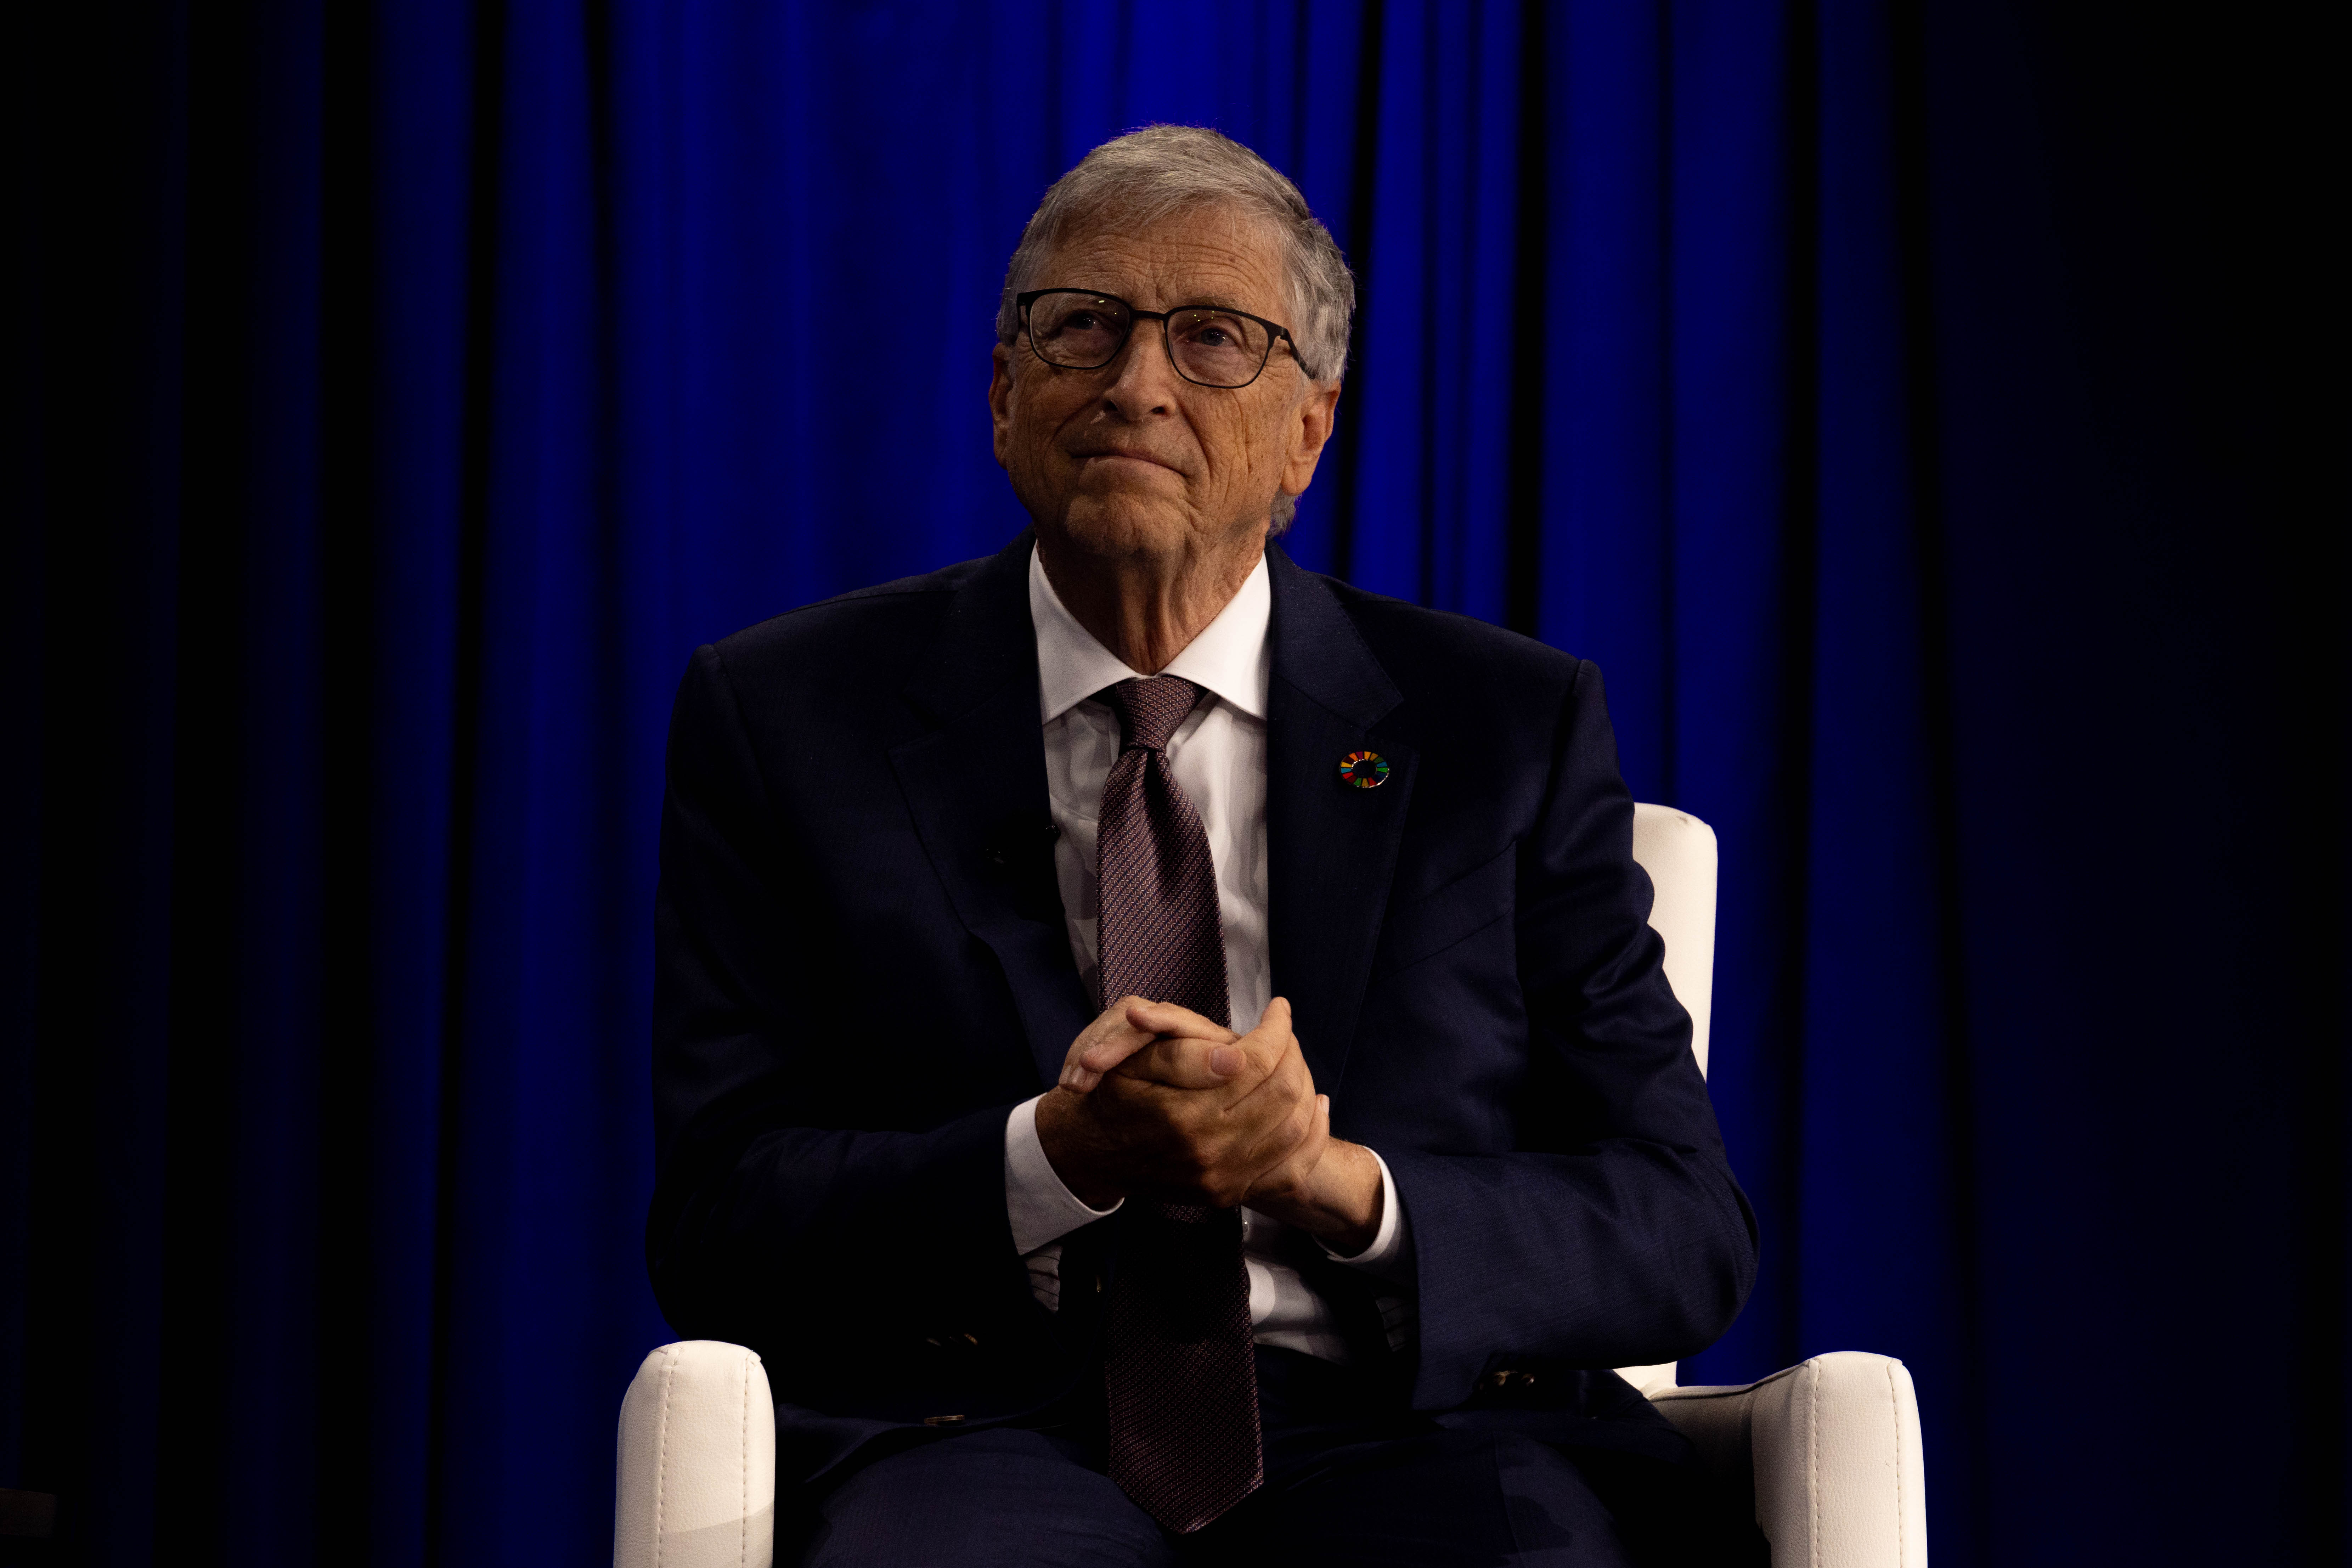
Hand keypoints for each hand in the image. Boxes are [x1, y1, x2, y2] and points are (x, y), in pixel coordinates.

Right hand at [1034, 997, 1319, 1210]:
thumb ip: (1182, 1057)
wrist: (1091, 1154)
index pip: (1257, 1063)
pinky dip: (1311, 1135)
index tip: (1278, 1008)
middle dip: (1292, 1052)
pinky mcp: (1230, 1194)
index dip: (1276, 1029)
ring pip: (1295, 1128)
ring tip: (1292, 1060)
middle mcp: (1209, 1153)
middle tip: (1283, 1032)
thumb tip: (1237, 1056)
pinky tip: (1313, 1106)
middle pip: (1283, 1093)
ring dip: (1303, 1086)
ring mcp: (1223, 1180)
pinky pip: (1292, 1169)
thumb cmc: (1112, 1096)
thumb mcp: (1131, 1062)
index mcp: (1184, 1116)